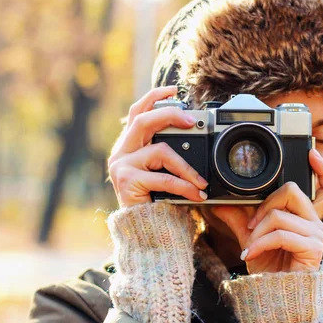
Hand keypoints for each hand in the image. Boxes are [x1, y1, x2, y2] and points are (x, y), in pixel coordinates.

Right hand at [107, 86, 208, 207]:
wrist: (146, 233)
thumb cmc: (158, 202)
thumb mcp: (164, 172)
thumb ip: (170, 154)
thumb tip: (194, 134)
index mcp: (129, 146)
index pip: (137, 112)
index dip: (154, 97)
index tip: (174, 89)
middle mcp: (121, 152)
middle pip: (143, 121)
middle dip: (170, 115)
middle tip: (192, 121)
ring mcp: (121, 166)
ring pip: (160, 150)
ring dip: (187, 166)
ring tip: (201, 182)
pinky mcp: (127, 181)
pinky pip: (164, 177)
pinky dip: (185, 185)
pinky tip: (196, 194)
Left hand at [212, 149, 322, 272]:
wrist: (274, 296)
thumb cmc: (269, 268)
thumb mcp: (251, 237)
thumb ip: (240, 217)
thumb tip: (219, 202)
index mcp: (305, 216)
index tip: (313, 152)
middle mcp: (315, 222)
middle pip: (294, 191)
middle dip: (265, 205)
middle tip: (251, 224)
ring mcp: (316, 235)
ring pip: (280, 214)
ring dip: (258, 231)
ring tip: (250, 246)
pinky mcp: (312, 248)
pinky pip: (280, 234)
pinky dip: (260, 243)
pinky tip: (251, 254)